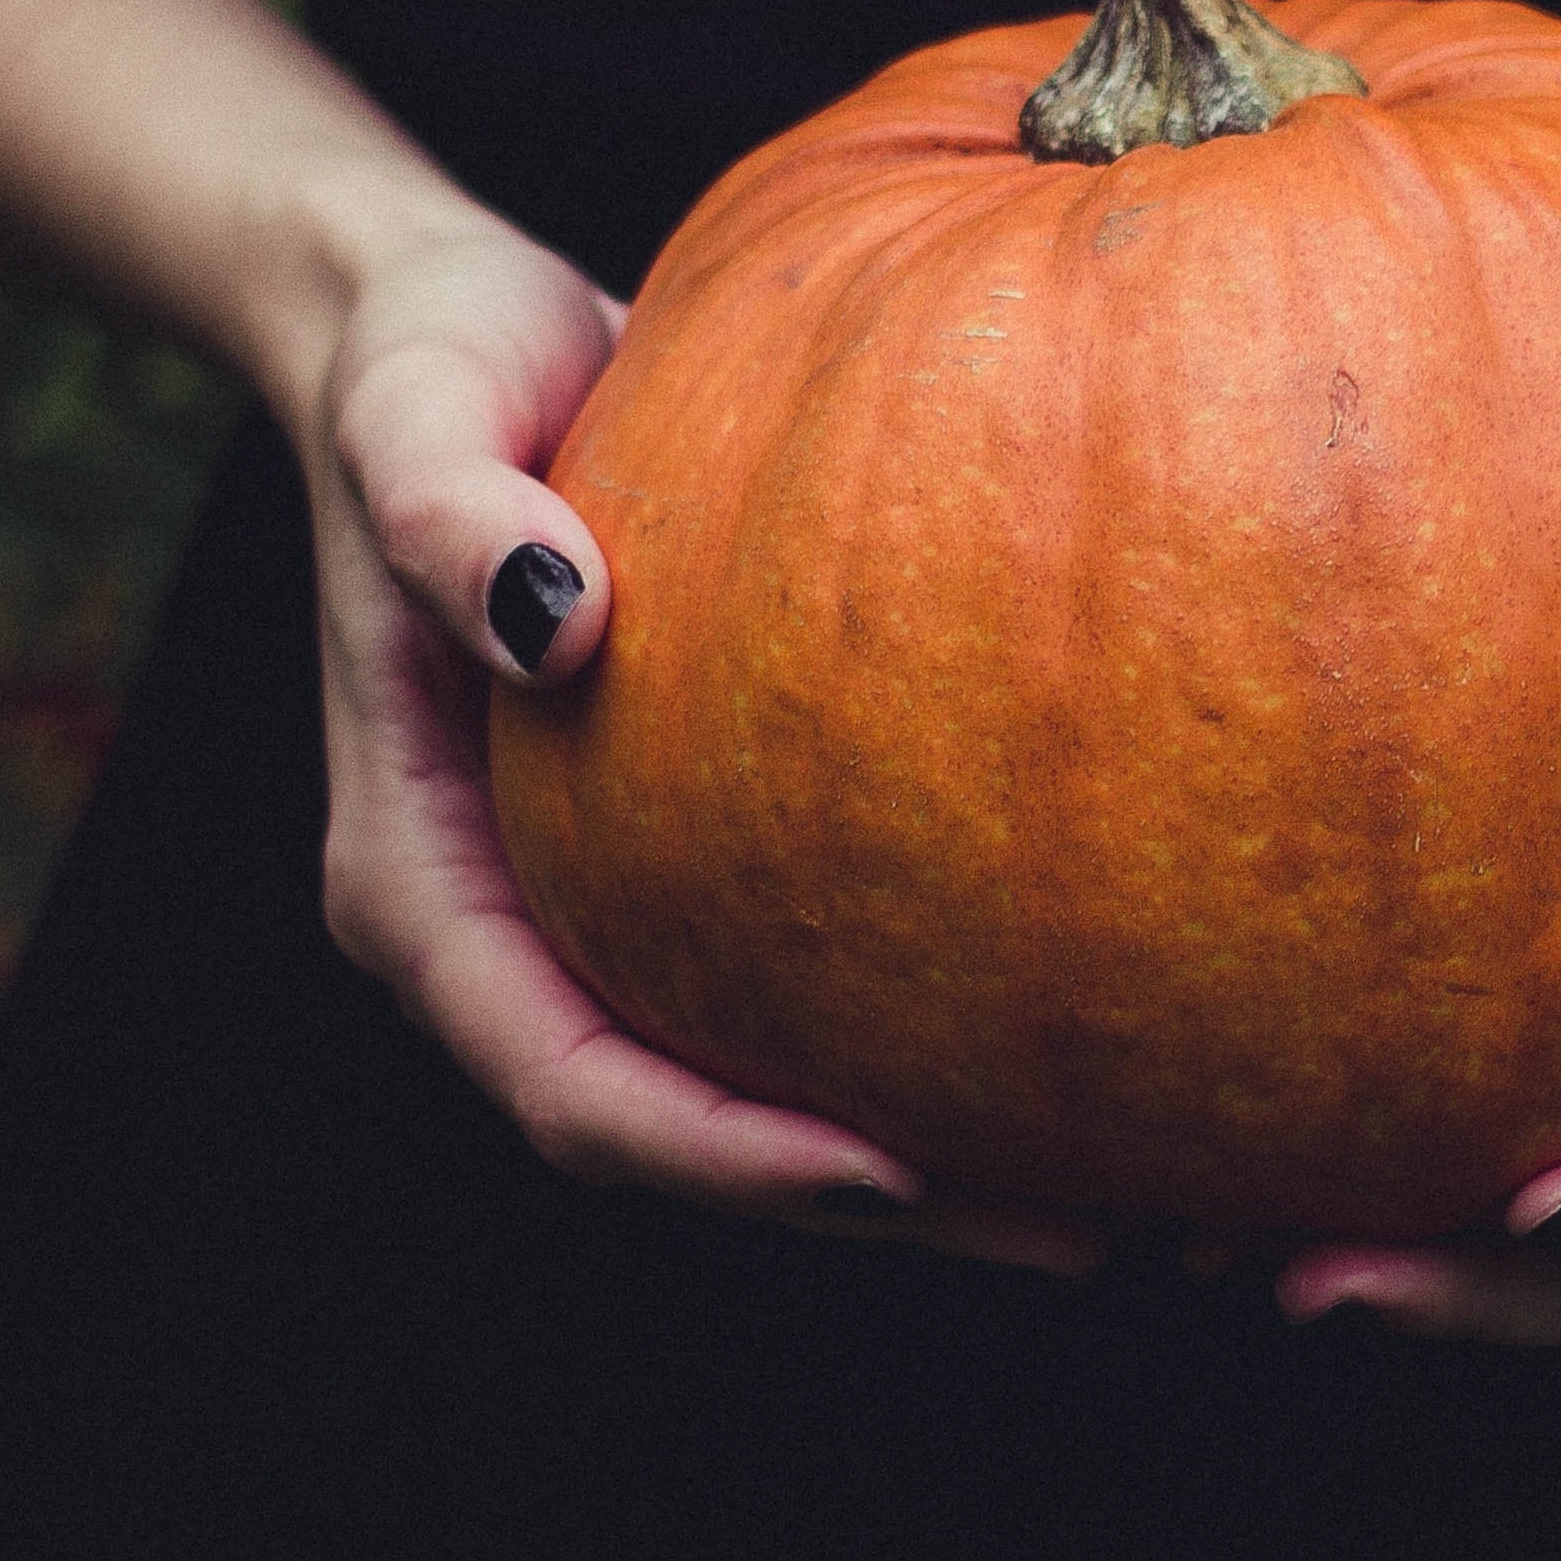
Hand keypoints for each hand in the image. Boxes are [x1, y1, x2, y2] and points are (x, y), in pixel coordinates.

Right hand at [295, 210, 1109, 1278]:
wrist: (455, 326)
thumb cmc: (426, 360)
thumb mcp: (415, 409)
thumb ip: (447, 512)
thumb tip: (556, 622)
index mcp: (421, 889)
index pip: (572, 1087)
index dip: (722, 1157)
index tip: (890, 1172)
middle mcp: (515, 933)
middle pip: (692, 1138)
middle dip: (881, 1205)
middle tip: (1094, 1234)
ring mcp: (606, 908)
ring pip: (769, 1092)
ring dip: (940, 1158)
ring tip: (1146, 1183)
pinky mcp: (698, 859)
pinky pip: (822, 984)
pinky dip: (942, 1026)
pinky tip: (1110, 1024)